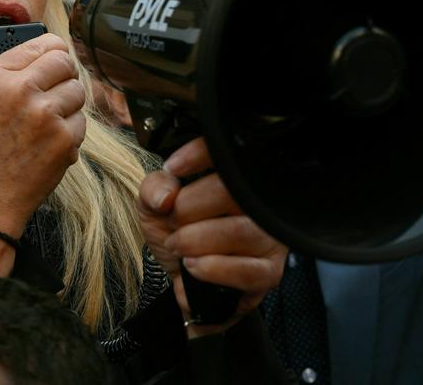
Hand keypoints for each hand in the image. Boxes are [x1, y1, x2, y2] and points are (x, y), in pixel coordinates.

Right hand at [0, 34, 85, 238]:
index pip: (41, 43)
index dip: (50, 48)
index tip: (51, 56)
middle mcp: (22, 91)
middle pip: (65, 61)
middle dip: (62, 71)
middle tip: (54, 83)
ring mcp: (47, 115)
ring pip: (77, 89)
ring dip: (67, 100)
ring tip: (49, 115)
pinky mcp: (65, 139)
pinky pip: (81, 120)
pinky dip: (70, 128)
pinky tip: (50, 138)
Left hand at [138, 137, 286, 337]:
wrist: (181, 272)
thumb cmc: (175, 229)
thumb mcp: (154, 202)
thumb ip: (154, 188)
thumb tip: (167, 195)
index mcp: (234, 176)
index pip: (228, 151)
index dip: (200, 154)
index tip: (173, 167)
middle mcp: (259, 201)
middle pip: (231, 193)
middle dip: (188, 210)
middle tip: (172, 221)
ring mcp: (269, 235)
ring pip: (239, 232)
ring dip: (196, 240)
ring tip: (177, 245)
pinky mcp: (269, 271)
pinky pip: (247, 270)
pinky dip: (212, 269)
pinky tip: (193, 266)